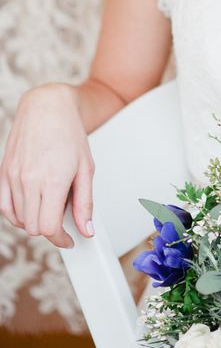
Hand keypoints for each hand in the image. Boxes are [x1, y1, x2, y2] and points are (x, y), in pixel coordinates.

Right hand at [0, 83, 94, 248]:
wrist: (47, 108)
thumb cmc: (69, 133)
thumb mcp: (86, 168)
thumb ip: (85, 203)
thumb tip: (86, 230)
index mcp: (53, 180)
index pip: (50, 227)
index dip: (61, 239)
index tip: (69, 239)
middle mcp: (30, 180)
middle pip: (34, 227)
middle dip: (50, 229)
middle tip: (63, 218)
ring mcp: (14, 177)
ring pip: (19, 219)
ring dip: (35, 220)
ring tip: (49, 203)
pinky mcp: (3, 173)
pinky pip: (5, 207)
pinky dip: (17, 213)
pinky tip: (31, 205)